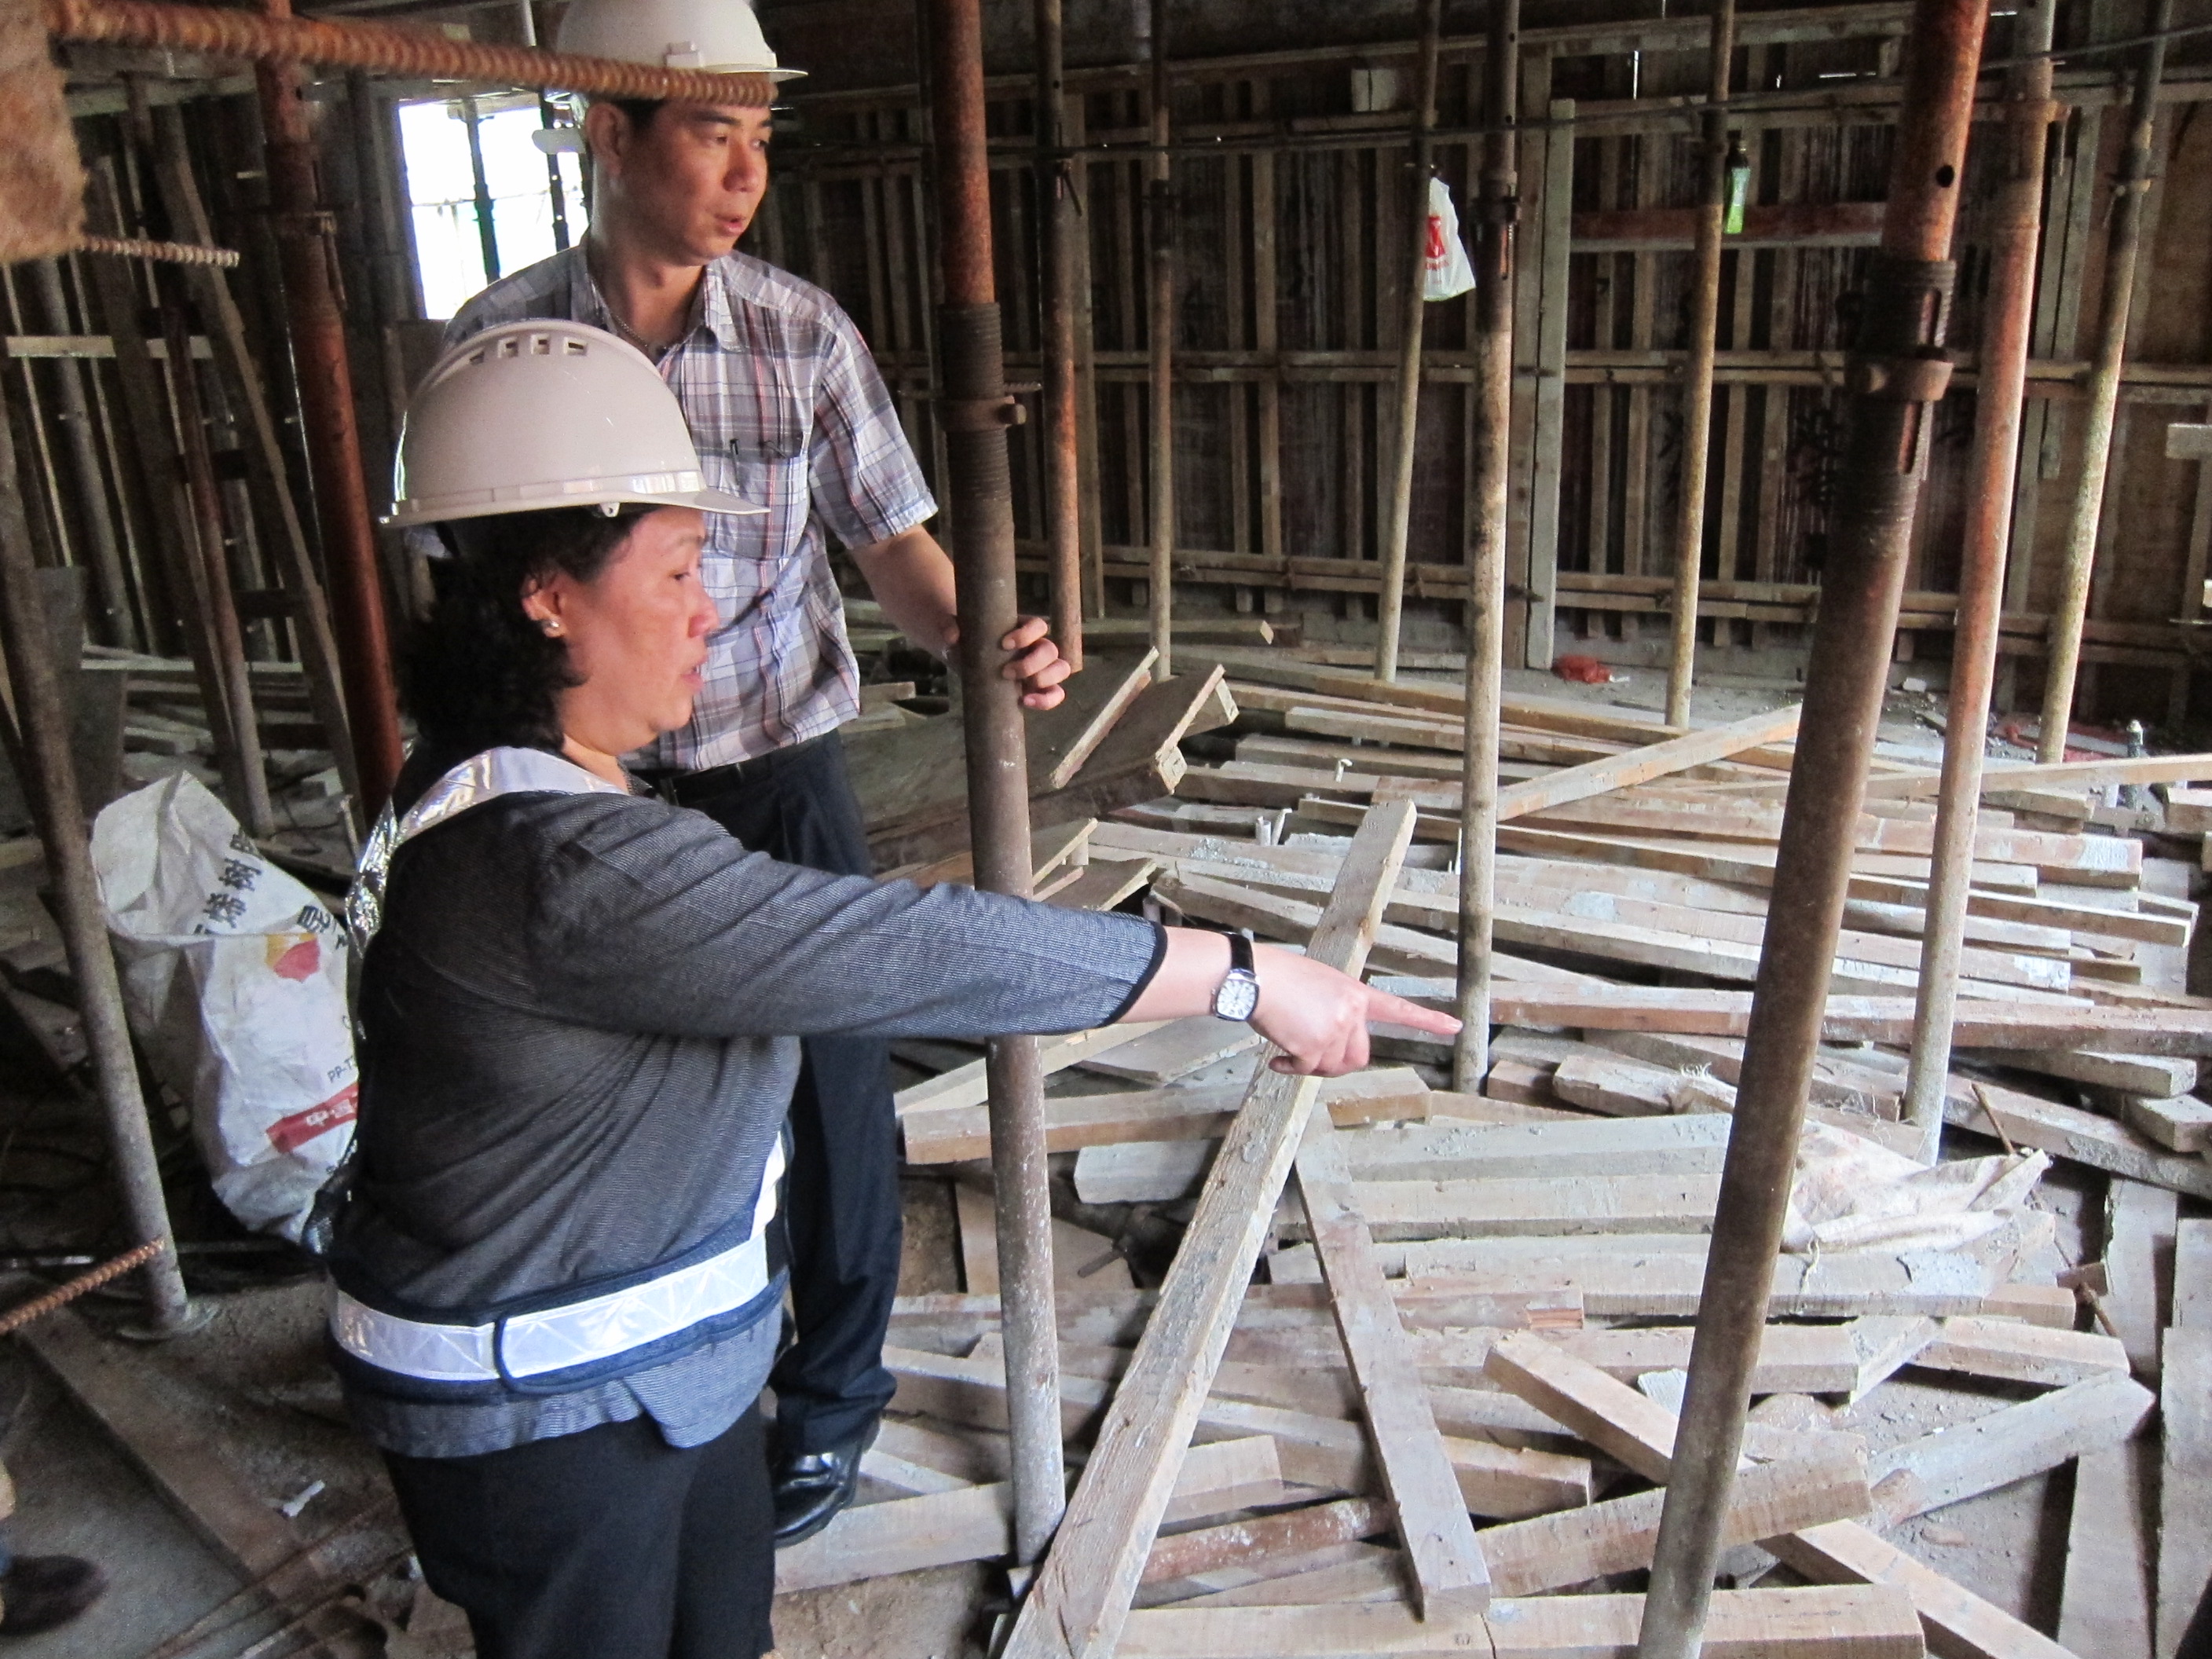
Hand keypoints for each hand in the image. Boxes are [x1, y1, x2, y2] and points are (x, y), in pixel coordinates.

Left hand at [943, 615, 1072, 709]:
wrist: (967, 658)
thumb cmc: (967, 639)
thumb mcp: (957, 630)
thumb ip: (951, 628)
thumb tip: (952, 637)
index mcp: (1023, 628)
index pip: (1039, 625)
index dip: (1027, 634)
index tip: (1004, 644)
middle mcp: (1036, 646)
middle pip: (1052, 650)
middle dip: (1032, 663)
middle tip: (1005, 672)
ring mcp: (1041, 668)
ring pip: (1061, 669)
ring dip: (1045, 679)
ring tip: (1021, 689)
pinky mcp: (1038, 688)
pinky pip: (1056, 693)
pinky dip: (1048, 700)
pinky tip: (1027, 702)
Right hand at [1248, 945, 1460, 1076]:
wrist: (1254, 977)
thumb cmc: (1279, 978)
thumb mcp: (1320, 984)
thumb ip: (1337, 1008)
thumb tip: (1328, 1042)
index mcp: (1355, 994)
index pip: (1398, 1009)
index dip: (1428, 1020)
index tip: (1454, 1027)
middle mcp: (1351, 1012)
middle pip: (1358, 1057)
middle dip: (1336, 1064)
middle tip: (1312, 1057)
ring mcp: (1334, 1030)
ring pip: (1329, 1067)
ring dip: (1309, 1065)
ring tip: (1289, 1046)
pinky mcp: (1312, 1046)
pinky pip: (1305, 1071)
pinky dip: (1290, 1069)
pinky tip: (1276, 1059)